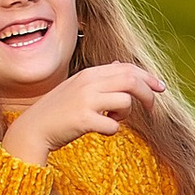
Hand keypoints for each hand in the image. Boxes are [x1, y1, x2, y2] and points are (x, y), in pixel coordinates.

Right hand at [3, 59, 161, 165]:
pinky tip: (100, 129)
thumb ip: (100, 77)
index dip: (148, 77)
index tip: (161, 87)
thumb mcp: (78, 86)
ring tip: (112, 119)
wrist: (33, 129)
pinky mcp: (83, 120)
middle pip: (131, 81)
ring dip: (126, 115)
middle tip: (152, 108)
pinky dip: (113, 130)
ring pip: (125, 102)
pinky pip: (113, 126)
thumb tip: (121, 65)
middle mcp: (88, 83)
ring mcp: (85, 101)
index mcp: (89, 73)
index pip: (127, 68)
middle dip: (148, 94)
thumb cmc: (59, 110)